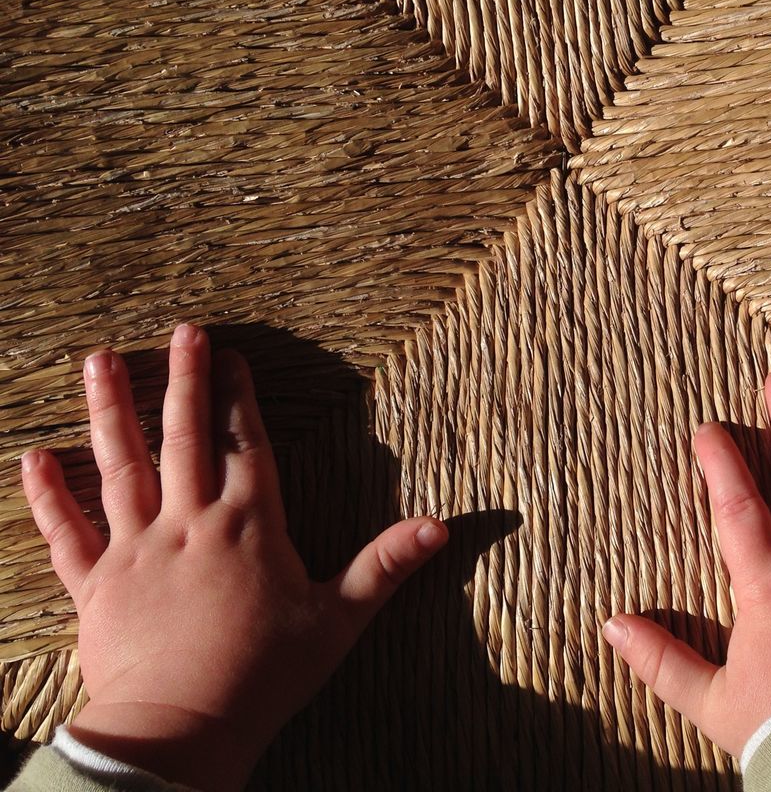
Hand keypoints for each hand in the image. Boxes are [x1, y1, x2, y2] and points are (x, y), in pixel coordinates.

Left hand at [20, 324, 447, 791]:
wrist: (182, 729)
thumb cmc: (265, 675)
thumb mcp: (339, 619)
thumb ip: (385, 566)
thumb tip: (440, 527)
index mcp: (248, 526)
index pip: (243, 444)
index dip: (237, 396)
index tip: (230, 354)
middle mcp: (189, 524)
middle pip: (183, 438)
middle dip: (181, 380)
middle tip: (179, 331)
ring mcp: (137, 550)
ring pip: (120, 467)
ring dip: (110, 410)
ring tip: (99, 360)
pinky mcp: (96, 585)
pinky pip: (66, 532)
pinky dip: (47, 495)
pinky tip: (32, 457)